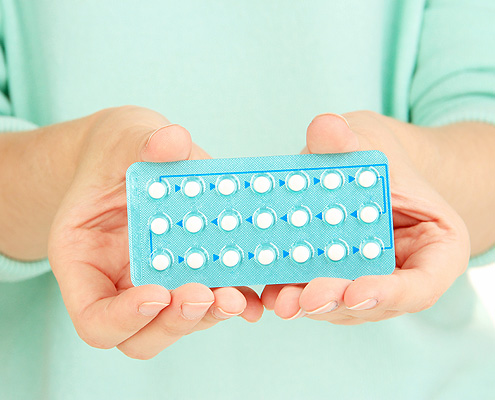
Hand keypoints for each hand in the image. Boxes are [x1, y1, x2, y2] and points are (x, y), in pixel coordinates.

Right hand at [48, 106, 262, 358]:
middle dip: (175, 322)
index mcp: (84, 260)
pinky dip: (232, 300)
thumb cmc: (118, 150)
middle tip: (204, 295)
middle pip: (141, 335)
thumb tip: (172, 141)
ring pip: (180, 323)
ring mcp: (155, 281)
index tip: (156, 293)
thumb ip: (144, 142)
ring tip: (237, 296)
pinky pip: (210, 298)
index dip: (124, 318)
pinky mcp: (188, 270)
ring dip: (209, 315)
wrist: (134, 152)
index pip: (95, 318)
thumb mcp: (124, 137)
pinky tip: (255, 294)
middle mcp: (119, 282)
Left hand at [261, 111, 469, 323]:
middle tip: (306, 298)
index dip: (390, 293)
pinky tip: (271, 290)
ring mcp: (371, 279)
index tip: (355, 292)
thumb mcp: (369, 139)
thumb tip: (325, 127)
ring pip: (343, 304)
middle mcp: (405, 272)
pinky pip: (319, 291)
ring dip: (310, 304)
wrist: (364, 164)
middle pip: (375, 301)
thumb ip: (348, 139)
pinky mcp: (338, 277)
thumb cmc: (380, 155)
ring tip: (281, 300)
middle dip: (338, 301)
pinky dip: (295, 292)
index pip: (422, 283)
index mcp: (437, 246)